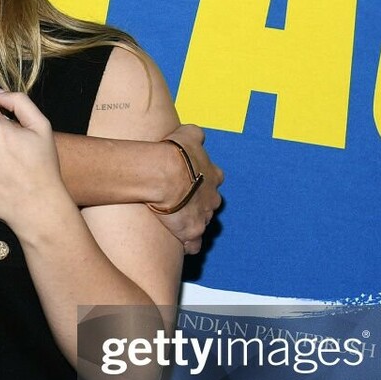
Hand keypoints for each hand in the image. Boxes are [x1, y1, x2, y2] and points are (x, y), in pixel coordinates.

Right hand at [153, 124, 222, 253]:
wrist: (165, 173)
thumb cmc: (176, 153)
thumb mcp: (188, 134)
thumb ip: (195, 135)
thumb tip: (195, 135)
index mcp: (213, 176)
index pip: (215, 180)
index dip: (203, 182)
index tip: (192, 182)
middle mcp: (212, 198)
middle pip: (211, 204)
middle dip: (200, 204)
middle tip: (182, 202)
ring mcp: (204, 216)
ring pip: (203, 223)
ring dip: (193, 223)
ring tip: (177, 223)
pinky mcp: (192, 232)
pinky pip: (194, 244)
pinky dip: (189, 245)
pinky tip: (181, 244)